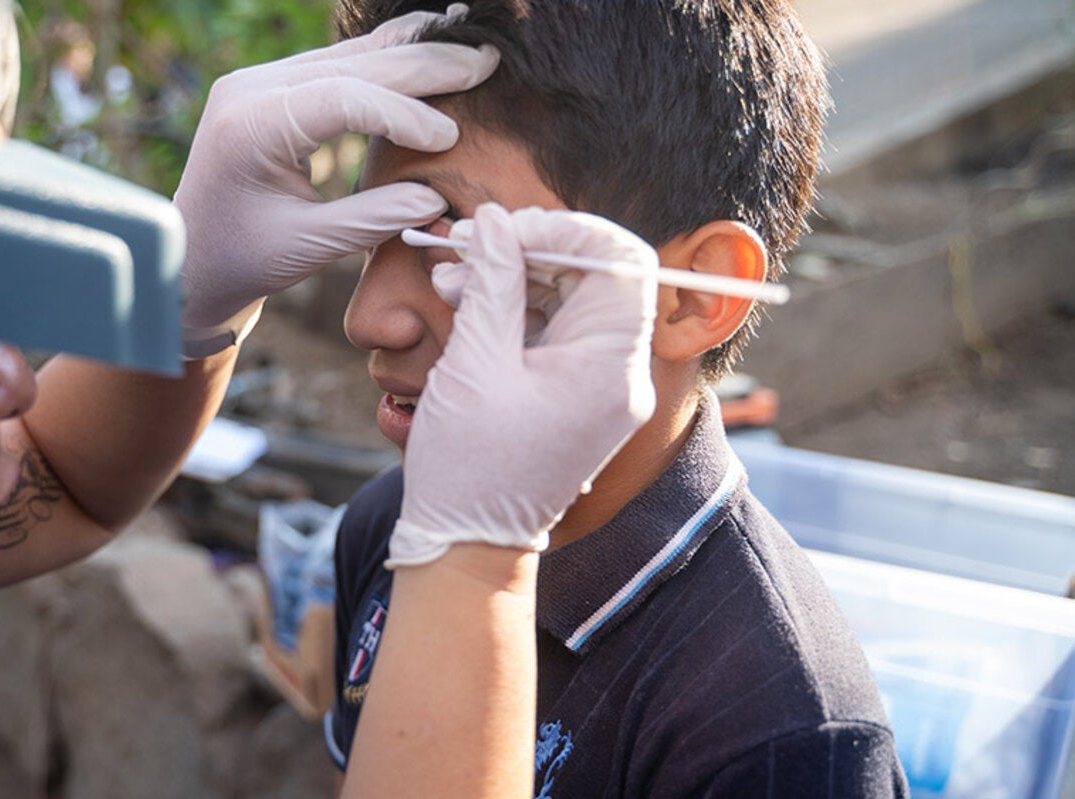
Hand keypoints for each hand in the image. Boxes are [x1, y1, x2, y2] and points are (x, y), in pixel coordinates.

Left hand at [173, 4, 499, 356]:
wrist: (188, 261)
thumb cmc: (242, 262)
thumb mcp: (307, 248)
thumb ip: (371, 219)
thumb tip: (438, 197)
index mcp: (252, 126)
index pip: (343, 99)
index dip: (404, 114)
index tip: (449, 138)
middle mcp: (251, 88)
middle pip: (351, 63)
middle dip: (422, 64)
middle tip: (486, 62)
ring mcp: (259, 81)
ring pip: (348, 55)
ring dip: (410, 53)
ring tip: (469, 49)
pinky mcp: (271, 87)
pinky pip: (336, 64)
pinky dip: (384, 61)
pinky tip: (426, 50)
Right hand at [388, 204, 659, 567]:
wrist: (467, 546)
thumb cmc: (470, 466)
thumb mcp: (477, 361)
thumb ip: (494, 281)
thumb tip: (497, 221)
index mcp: (610, 367)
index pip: (622, 261)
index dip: (567, 230)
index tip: (508, 228)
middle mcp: (618, 374)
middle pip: (595, 276)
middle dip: (530, 251)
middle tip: (468, 246)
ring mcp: (597, 387)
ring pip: (568, 299)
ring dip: (513, 277)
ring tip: (452, 277)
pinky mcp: (572, 395)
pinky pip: (553, 332)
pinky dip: (513, 309)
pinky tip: (464, 300)